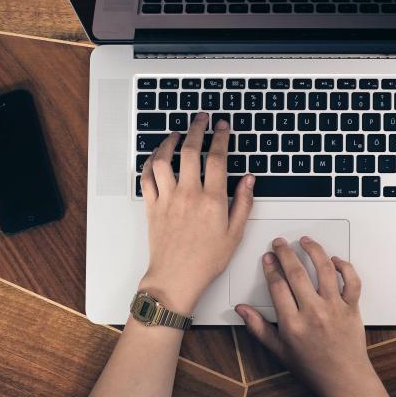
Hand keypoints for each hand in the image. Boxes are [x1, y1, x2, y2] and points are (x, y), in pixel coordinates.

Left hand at [138, 113, 253, 313]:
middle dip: (197, 129)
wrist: (176, 278)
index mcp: (212, 200)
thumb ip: (243, 203)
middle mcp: (188, 194)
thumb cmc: (206, 260)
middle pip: (190, 151)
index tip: (222, 127)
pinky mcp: (152, 206)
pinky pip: (146, 177)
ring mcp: (167, 198)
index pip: (217, 158)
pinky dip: (149, 162)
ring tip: (176, 133)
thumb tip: (249, 179)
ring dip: (169, 142)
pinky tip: (156, 156)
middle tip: (201, 118)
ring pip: (163, 160)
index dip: (220, 137)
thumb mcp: (235, 234)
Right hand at [235, 237, 373, 396]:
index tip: (268, 257)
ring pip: (324, 270)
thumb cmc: (313, 367)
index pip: (277, 285)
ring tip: (305, 241)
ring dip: (314, 251)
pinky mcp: (351, 307)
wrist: (344, 380)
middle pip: (297, 273)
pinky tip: (335, 260)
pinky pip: (351, 281)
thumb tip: (241, 310)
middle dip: (285, 253)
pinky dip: (345, 267)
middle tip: (280, 243)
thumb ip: (258, 328)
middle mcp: (313, 313)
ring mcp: (334, 308)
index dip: (270, 267)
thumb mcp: (279, 351)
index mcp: (292, 324)